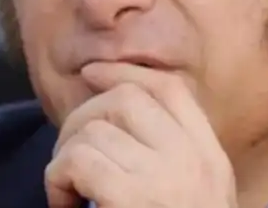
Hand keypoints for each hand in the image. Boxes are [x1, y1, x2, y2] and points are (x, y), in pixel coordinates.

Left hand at [46, 63, 236, 207]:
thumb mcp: (195, 194)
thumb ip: (172, 157)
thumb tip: (113, 113)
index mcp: (210, 157)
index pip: (169, 90)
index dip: (124, 72)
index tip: (92, 75)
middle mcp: (192, 160)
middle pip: (126, 99)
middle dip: (83, 117)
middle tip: (70, 158)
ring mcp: (164, 178)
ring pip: (93, 129)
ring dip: (65, 156)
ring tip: (69, 192)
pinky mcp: (131, 198)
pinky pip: (78, 161)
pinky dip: (58, 180)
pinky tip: (65, 207)